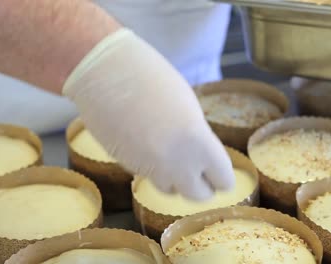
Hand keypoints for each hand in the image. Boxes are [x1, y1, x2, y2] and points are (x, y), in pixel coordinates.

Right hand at [63, 29, 234, 199]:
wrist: (106, 73)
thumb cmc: (152, 79)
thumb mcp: (189, 108)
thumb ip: (199, 138)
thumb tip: (203, 157)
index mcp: (200, 143)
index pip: (224, 181)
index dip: (222, 176)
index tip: (218, 170)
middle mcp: (177, 163)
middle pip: (200, 196)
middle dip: (201, 186)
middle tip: (198, 170)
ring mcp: (150, 169)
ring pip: (172, 191)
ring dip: (175, 179)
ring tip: (171, 154)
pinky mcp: (128, 167)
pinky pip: (149, 178)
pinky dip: (153, 170)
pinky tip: (149, 147)